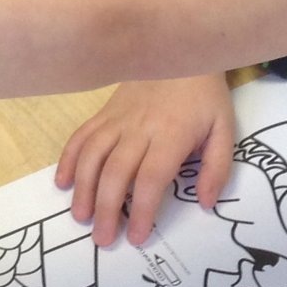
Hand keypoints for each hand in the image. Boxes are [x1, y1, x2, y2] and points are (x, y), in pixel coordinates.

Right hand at [54, 74, 235, 245]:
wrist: (179, 48)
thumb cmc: (204, 95)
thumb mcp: (224, 129)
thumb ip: (218, 168)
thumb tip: (206, 203)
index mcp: (170, 135)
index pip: (151, 178)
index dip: (142, 210)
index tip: (138, 237)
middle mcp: (138, 128)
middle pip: (116, 172)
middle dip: (107, 209)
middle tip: (103, 239)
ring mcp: (116, 119)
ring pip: (92, 155)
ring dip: (83, 188)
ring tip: (80, 217)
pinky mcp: (104, 112)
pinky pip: (81, 135)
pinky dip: (67, 158)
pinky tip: (62, 182)